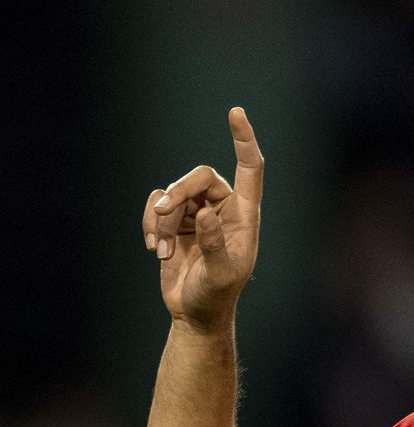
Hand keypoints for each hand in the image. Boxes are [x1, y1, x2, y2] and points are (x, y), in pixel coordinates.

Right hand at [142, 107, 263, 329]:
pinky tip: (156, 251)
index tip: (236, 112)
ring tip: (163, 252)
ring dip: (162, 221)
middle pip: (198, 177)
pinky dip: (151, 224)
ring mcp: (198, 213)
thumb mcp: (218, 276)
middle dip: (178, 193)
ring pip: (172, 194)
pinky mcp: (176, 220)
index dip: (244, 141)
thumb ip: (213, 245)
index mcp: (244, 218)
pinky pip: (156, 204)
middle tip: (164, 214)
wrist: (195, 314)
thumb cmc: (214, 297)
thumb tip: (205, 213)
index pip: (250, 170)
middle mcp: (223, 210)